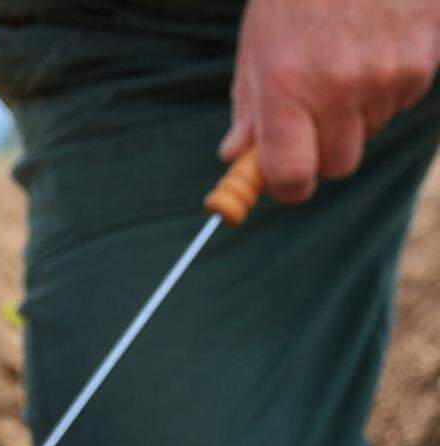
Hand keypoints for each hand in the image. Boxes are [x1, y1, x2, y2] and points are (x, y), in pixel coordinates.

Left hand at [220, 0, 438, 202]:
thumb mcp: (256, 47)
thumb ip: (249, 108)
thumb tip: (236, 158)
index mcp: (286, 87)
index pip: (291, 176)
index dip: (286, 187)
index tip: (283, 181)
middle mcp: (337, 88)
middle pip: (336, 165)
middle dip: (321, 153)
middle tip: (310, 121)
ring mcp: (385, 75)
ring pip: (371, 130)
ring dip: (355, 114)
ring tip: (341, 62)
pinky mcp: (423, 59)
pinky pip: (402, 100)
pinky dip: (386, 86)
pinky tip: (372, 46)